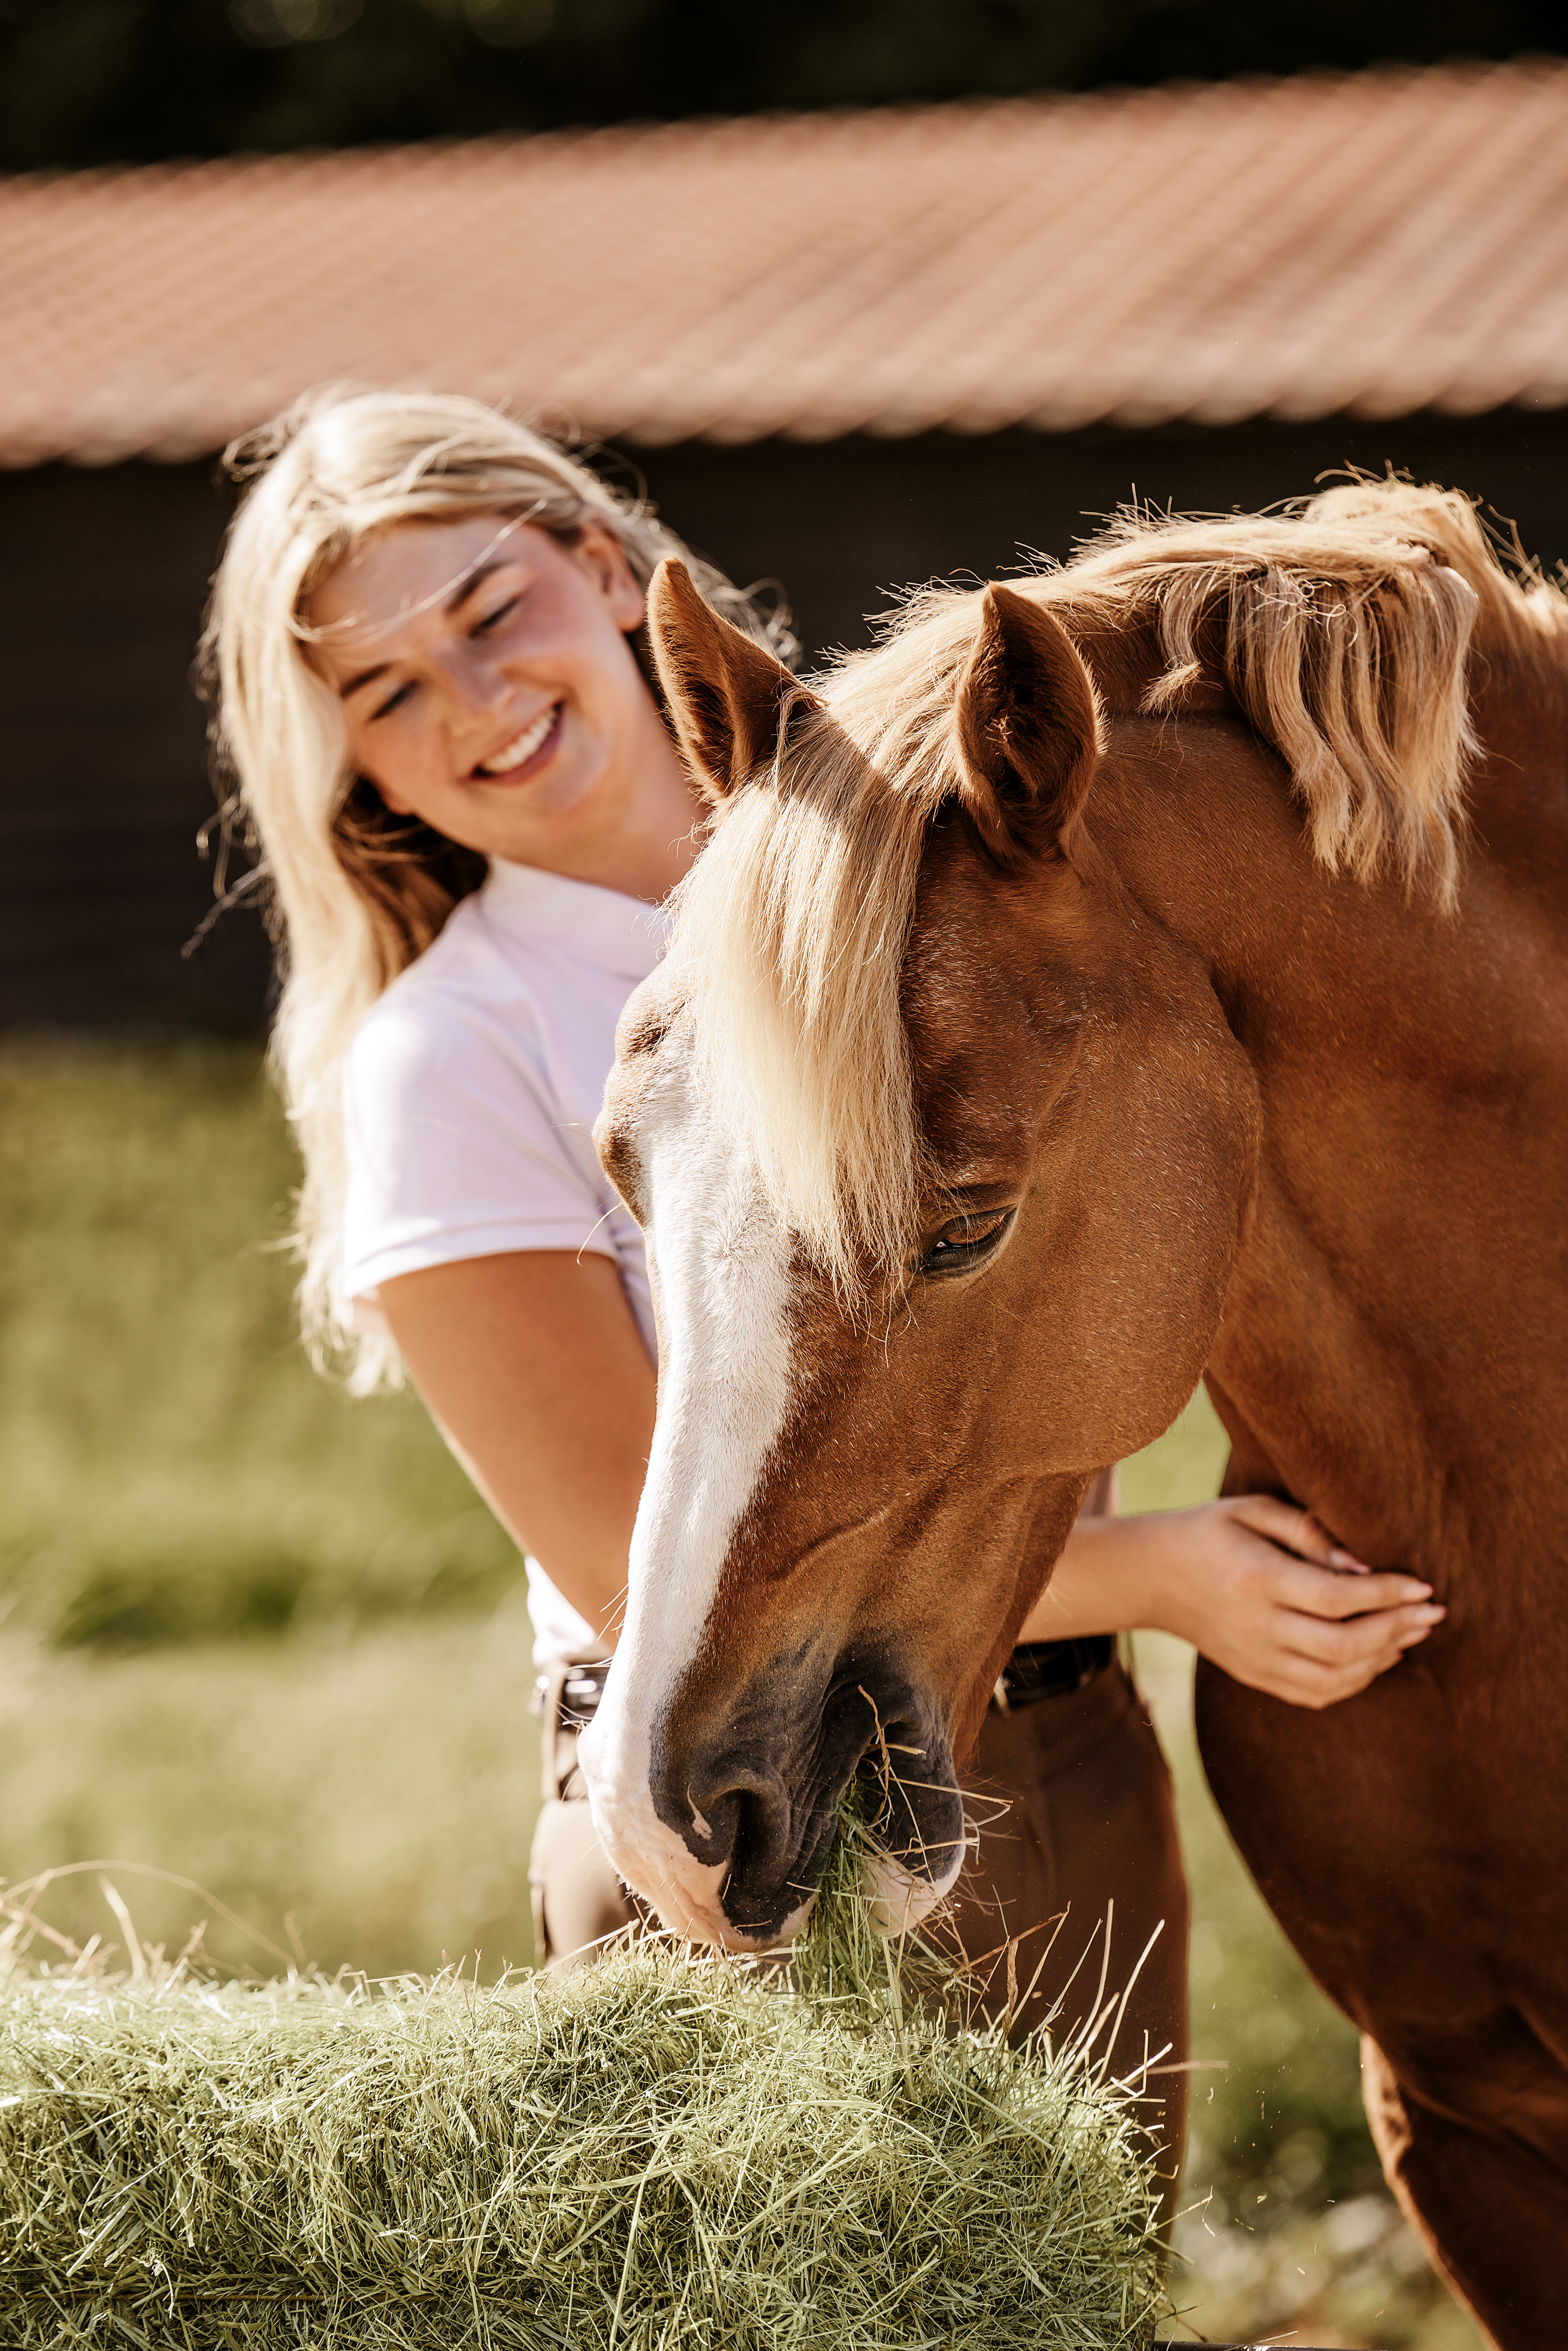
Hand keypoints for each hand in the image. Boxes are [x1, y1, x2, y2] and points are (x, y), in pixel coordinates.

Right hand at [1019, 1495, 1444, 1709]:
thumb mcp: (1252, 1510)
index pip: (1336, 1598)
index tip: (1424, 1585)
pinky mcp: (1253, 1676)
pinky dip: (1354, 1682)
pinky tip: (1376, 1657)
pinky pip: (1315, 1693)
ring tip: (1411, 1632)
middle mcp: (1255, 1627)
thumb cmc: (1208, 1532)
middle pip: (1342, 1646)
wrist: (1150, 1576)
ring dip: (1383, 1659)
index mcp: (1255, 1579)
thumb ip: (1309, 1531)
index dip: (1387, 1594)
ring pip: (1334, 1679)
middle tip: (1432, 1612)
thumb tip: (1364, 1564)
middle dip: (1397, 1630)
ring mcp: (1253, 1659)